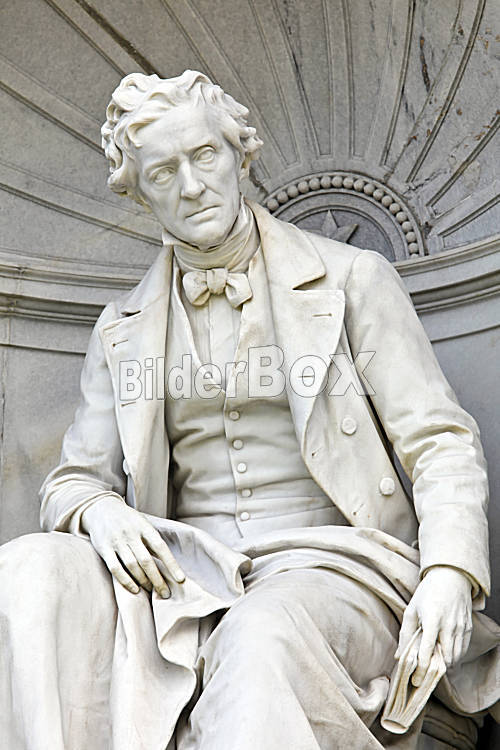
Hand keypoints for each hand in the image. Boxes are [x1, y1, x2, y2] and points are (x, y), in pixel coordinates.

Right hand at [81, 496, 184, 597]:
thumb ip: (152, 540)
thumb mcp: (143, 523)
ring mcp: (117, 541)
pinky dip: (125, 581)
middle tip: (166, 594)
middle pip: (146, 561)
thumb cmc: (128, 519)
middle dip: (157, 579)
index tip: (180, 579)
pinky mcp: (104, 549)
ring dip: (143, 581)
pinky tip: (134, 589)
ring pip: (132, 566)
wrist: (101, 508)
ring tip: (151, 591)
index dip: (171, 564)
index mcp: (144, 527)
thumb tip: (168, 562)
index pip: (161, 547)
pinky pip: (115, 568)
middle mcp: (131, 534)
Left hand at [396, 566, 472, 686]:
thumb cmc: (427, 592)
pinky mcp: (468, 628)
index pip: (427, 653)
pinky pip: (462, 650)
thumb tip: (399, 656)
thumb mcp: (412, 609)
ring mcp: (461, 627)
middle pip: (444, 660)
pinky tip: (444, 653)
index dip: (421, 670)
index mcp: (432, 620)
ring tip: (433, 662)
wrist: (451, 577)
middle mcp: (449, 626)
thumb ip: (405, 634)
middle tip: (423, 673)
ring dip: (444, 664)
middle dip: (434, 670)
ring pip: (455, 658)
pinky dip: (454, 656)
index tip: (415, 681)